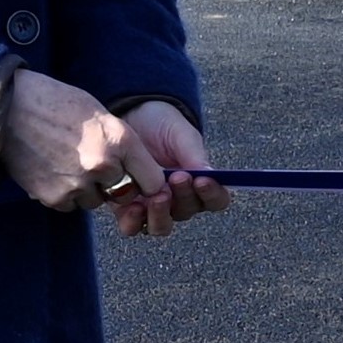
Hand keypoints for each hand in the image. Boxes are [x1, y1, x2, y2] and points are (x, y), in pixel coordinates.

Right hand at [3, 74, 227, 237]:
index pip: (152, 180)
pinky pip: (70, 205)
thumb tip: (135, 170)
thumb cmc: (54, 102)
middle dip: (115, 184)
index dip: (148, 181)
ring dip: (88, 189)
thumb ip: (121, 143)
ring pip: (95, 200)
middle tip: (94, 164)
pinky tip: (52, 168)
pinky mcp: (54, 198)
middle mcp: (103, 165)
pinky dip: (65, 193)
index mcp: (120, 139)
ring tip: (67, 161)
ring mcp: (78, 184)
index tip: (141, 179)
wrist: (6, 107)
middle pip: (125, 193)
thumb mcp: (99, 113)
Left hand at [109, 98, 228, 238]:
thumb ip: (194, 156)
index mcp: (198, 183)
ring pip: (161, 226)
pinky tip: (133, 205)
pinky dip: (134, 221)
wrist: (130, 116)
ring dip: (160, 215)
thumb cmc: (162, 125)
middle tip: (177, 178)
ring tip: (156, 196)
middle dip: (184, 197)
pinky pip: (132, 226)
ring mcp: (151, 206)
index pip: (215, 200)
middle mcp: (178, 200)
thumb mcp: (181, 135)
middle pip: (187, 212)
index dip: (213, 195)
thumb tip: (210, 176)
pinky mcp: (126, 207)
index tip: (203, 180)